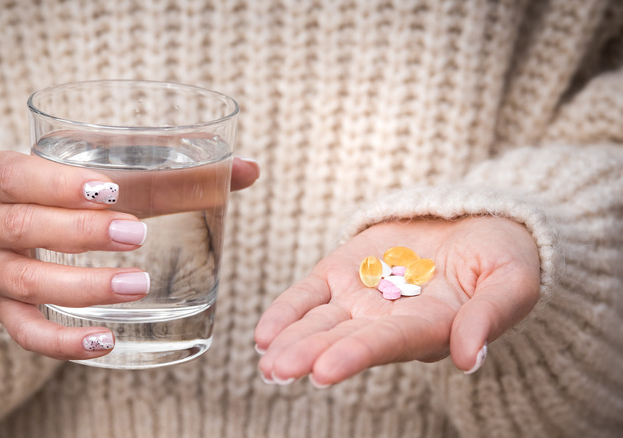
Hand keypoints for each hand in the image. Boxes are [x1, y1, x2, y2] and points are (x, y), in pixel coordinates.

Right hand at [0, 151, 257, 359]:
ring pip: (25, 282)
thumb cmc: (65, 190)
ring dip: (82, 286)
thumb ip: (171, 169)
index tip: (110, 189)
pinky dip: (64, 341)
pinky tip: (106, 340)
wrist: (9, 222)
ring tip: (138, 285)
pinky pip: (25, 334)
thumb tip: (249, 169)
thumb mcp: (100, 170)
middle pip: (21, 228)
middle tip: (139, 234)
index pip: (14, 174)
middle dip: (80, 233)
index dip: (56, 183)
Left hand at [254, 216, 539, 386]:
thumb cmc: (502, 258)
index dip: (354, 355)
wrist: (476, 223)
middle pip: (343, 340)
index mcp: (428, 328)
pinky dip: (286, 312)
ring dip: (291, 340)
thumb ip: (490, 316)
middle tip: (277, 371)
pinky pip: (308, 295)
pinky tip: (264, 333)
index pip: (386, 344)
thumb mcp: (512, 282)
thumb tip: (470, 359)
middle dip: (309, 355)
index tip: (323, 371)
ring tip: (265, 357)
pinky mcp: (342, 272)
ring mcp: (361, 298)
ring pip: (319, 323)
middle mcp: (387, 322)